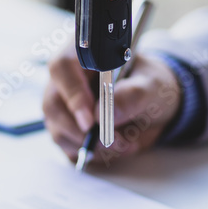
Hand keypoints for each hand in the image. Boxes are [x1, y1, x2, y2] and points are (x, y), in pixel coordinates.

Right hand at [43, 44, 181, 165]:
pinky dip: (93, 154)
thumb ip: (133, 95)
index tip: (90, 120)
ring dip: (91, 146)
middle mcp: (66, 79)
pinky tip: (115, 147)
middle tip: (113, 140)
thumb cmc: (149, 85)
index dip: (72, 94)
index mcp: (83, 54)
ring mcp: (62, 105)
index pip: (62, 67)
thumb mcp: (152, 86)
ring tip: (124, 143)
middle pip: (53, 104)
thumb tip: (106, 114)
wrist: (153, 104)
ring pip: (59, 130)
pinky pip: (68, 147)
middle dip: (83, 130)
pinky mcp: (66, 128)